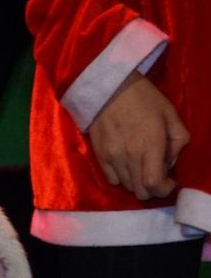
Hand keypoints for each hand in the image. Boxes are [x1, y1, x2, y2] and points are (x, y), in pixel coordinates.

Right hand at [88, 71, 189, 199]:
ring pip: (127, 186)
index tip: (171, 181)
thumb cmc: (143, 98)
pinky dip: (122, 177)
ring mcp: (111, 156)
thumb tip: (170, 160)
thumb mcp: (171, 114)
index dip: (165, 189)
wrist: (107, 86)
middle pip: (140, 191)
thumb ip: (178, 141)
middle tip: (157, 173)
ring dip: (137, 182)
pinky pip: (111, 179)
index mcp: (150, 145)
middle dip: (153, 188)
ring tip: (142, 167)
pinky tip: (127, 164)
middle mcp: (129, 155)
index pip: (154, 184)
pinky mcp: (98, 154)